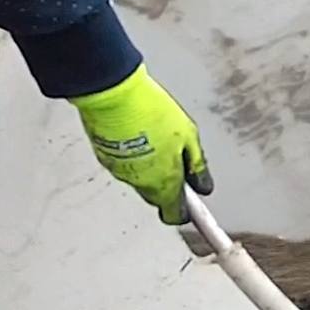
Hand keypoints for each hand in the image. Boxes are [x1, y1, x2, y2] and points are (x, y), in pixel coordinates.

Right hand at [73, 66, 212, 222]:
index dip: (183, 211)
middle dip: (167, 184)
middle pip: (157, 196)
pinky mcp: (105, 158)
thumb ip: (198, 165)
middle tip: (174, 157)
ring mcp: (120, 172)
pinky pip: (124, 164)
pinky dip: (132, 155)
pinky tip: (137, 133)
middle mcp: (141, 183)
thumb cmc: (152, 112)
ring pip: (140, 179)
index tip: (189, 205)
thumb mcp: (188, 135)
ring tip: (154, 137)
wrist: (113, 94)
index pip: (174, 214)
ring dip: (149, 167)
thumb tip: (204, 186)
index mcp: (164, 182)